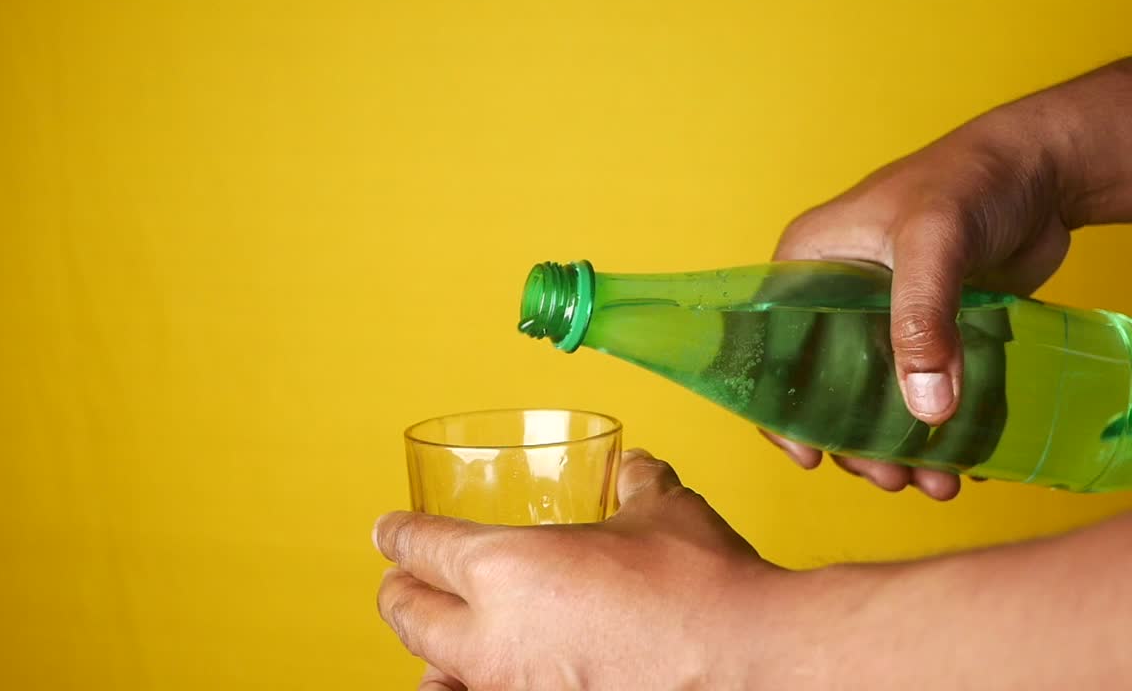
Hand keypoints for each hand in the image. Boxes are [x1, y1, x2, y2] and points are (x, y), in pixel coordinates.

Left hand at [374, 450, 787, 690]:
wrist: (748, 665)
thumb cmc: (702, 588)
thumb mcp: (663, 514)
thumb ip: (637, 484)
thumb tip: (638, 467)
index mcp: (504, 566)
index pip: (423, 545)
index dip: (398, 534)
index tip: (389, 531)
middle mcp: (491, 635)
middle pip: (407, 614)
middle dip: (397, 592)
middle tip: (398, 579)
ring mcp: (511, 690)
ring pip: (435, 670)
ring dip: (425, 652)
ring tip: (429, 648)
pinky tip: (474, 686)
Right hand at [764, 60, 1131, 498]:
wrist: (1044, 169)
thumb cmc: (972, 179)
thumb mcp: (933, 242)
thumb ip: (922, 320)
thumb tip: (926, 410)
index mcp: (807, 264)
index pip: (771, 347)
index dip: (779, 408)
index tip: (810, 457)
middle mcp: (835, 294)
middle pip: (823, 385)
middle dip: (853, 442)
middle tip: (888, 479)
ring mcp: (882, 315)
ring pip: (874, 397)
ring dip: (897, 445)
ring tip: (931, 481)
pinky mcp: (929, 330)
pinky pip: (921, 388)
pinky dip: (936, 427)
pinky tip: (959, 459)